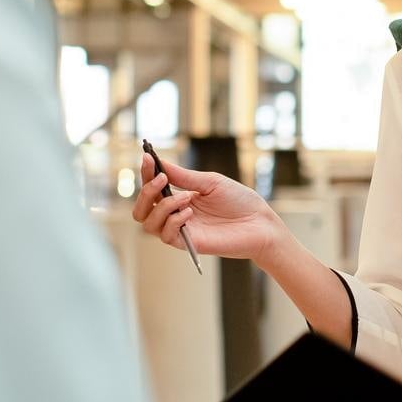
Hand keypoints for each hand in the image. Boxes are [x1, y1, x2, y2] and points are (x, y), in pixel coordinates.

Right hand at [131, 153, 280, 264]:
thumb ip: (184, 176)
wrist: (260, 223)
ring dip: (163, 207)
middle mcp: (176, 214)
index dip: (146, 173)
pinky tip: (190, 213)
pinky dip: (173, 221)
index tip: (146, 157)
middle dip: (146, 192)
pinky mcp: (188, 244)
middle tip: (162, 179)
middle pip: (141, 209)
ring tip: (186, 197)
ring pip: (148, 223)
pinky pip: (166, 235)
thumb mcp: (210, 182)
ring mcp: (181, 230)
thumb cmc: (239, 201)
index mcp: (181, 197)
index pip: (153, 188)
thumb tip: (160, 163)